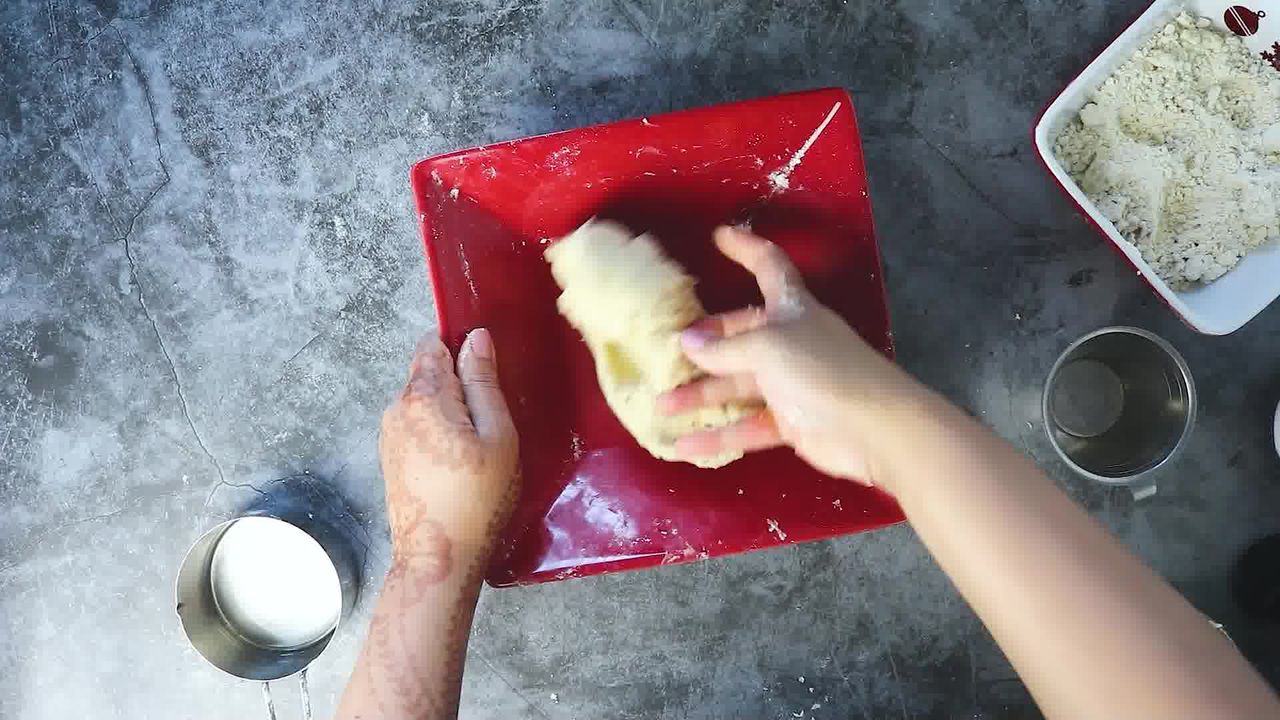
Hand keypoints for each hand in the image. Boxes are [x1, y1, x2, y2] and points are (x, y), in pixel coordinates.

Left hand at [379, 329, 518, 576]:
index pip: (434, 344)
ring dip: (450, 414)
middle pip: (430, 374)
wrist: (438, 558)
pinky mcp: (390, 457)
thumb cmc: (477, 500)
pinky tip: (457, 466)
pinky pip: (417, 428)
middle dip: (459, 387)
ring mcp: (388, 434)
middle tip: (489, 424)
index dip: (462, 352)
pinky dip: (438, 435)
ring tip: (476, 450)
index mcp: (422, 396)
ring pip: (425, 403)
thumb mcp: (497, 436)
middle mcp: (396, 409)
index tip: (487, 380)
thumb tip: (476, 338)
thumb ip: (484, 382)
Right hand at [659, 226, 926, 489]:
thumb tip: (687, 344)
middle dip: (705, 343)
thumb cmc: (823, 372)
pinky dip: (718, 435)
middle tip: (667, 352)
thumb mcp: (768, 348)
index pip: (769, 267)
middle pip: (740, 335)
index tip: (720, 236)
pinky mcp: (792, 422)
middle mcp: (789, 342)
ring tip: (662, 405)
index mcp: (791, 310)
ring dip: (701, 396)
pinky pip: (747, 426)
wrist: (875, 428)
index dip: (746, 249)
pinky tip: (684, 446)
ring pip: (737, 386)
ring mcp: (791, 384)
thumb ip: (726, 348)